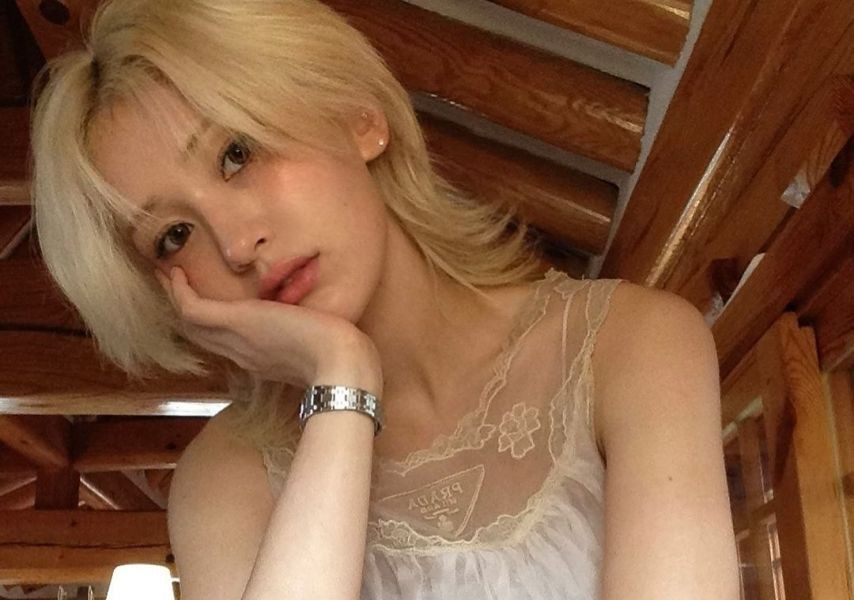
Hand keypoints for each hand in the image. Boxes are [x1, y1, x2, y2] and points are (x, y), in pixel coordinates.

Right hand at [155, 267, 382, 394]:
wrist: (341, 364)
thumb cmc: (342, 357)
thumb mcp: (322, 346)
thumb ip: (313, 340)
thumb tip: (321, 329)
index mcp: (262, 360)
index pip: (227, 344)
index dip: (211, 326)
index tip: (205, 306)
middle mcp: (242, 354)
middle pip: (201, 335)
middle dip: (184, 310)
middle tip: (171, 285)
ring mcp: (235, 340)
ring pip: (190, 323)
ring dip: (175, 298)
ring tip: (165, 275)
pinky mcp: (235, 322)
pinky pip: (191, 308)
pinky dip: (179, 292)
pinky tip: (175, 272)